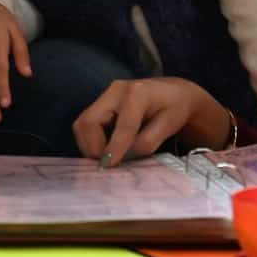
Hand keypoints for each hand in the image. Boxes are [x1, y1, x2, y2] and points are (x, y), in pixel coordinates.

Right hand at [73, 78, 230, 167]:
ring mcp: (105, 95)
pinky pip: (85, 125)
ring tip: (106, 158)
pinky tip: (105, 149)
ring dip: (89, 145)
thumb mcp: (168, 126)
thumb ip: (146, 142)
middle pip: (89, 121)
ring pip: (82, 124)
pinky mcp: (100, 103)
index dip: (115, 148)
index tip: (109, 166)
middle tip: (107, 165)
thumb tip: (123, 158)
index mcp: (138, 93)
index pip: (123, 126)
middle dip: (94, 147)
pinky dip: (91, 141)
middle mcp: (116, 90)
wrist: (173, 92)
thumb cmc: (175, 108)